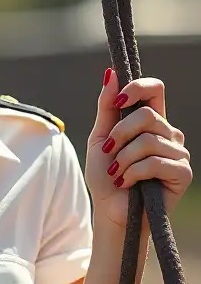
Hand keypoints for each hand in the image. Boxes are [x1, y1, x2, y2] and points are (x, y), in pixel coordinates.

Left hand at [87, 69, 191, 229]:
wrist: (110, 210)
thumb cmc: (106, 175)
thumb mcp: (100, 137)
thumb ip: (107, 107)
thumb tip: (111, 73)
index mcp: (151, 121)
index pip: (155, 90)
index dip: (138, 88)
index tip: (118, 100)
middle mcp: (168, 133)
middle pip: (147, 115)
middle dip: (119, 134)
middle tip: (109, 153)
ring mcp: (178, 152)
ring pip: (148, 140)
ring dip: (123, 159)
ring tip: (117, 173)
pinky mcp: (183, 172)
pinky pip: (155, 162)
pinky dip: (132, 173)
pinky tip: (127, 182)